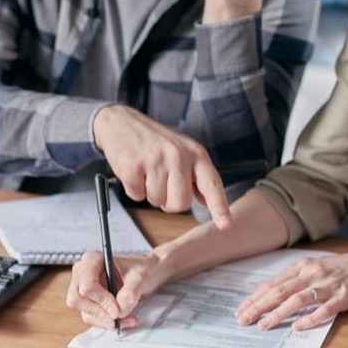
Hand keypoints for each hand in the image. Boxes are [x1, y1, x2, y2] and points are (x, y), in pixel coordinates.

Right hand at [66, 251, 176, 329]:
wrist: (148, 273)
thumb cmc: (142, 268)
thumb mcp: (140, 277)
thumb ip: (130, 292)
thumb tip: (120, 310)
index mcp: (92, 260)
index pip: (86, 285)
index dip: (101, 300)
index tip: (117, 309)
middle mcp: (82, 273)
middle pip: (77, 300)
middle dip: (100, 312)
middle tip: (119, 316)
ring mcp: (83, 288)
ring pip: (85, 312)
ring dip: (106, 320)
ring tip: (129, 318)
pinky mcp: (89, 302)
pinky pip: (92, 318)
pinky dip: (107, 322)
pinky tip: (124, 320)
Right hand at [92, 104, 230, 228]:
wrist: (121, 121)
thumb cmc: (155, 141)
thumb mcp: (183, 151)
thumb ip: (196, 175)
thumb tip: (206, 201)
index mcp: (196, 154)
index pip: (212, 184)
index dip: (219, 207)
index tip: (226, 225)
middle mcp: (179, 156)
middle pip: (180, 203)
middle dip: (169, 201)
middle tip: (161, 182)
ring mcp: (156, 160)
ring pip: (157, 201)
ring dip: (150, 193)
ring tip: (147, 171)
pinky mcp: (134, 166)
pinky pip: (137, 196)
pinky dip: (134, 189)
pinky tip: (134, 170)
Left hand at [234, 252, 347, 330]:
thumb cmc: (340, 269)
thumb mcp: (311, 267)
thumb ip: (288, 277)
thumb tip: (261, 287)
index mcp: (303, 266)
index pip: (273, 283)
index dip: (255, 298)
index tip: (240, 309)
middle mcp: (312, 273)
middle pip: (280, 291)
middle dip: (259, 306)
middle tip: (244, 319)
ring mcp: (326, 285)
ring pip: (297, 299)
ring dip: (278, 313)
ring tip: (264, 325)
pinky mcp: (341, 297)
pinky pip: (323, 309)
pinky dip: (309, 319)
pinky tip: (297, 327)